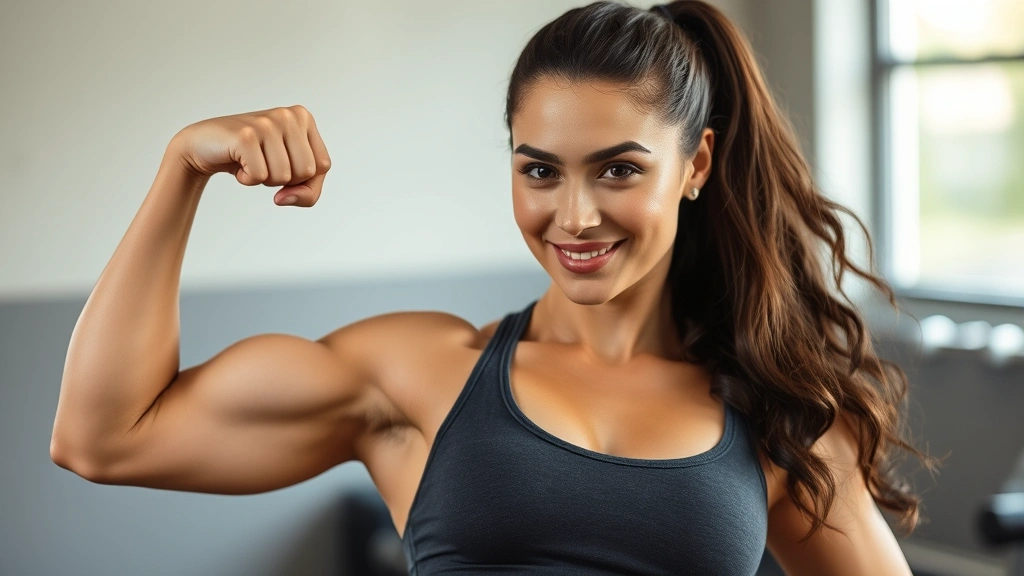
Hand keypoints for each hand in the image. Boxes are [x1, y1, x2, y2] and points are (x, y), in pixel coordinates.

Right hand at [170, 105, 330, 206]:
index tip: (283, 167)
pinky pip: (260, 177)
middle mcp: (288, 115)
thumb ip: (307, 192)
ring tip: (251, 161)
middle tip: (263, 162)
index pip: (324, 166)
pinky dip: (247, 179)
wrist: (203, 146)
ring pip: (284, 177)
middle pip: (306, 172)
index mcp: (303, 118)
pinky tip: (238, 162)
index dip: (304, 180)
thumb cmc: (250, 158)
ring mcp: (266, 123)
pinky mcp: (246, 135)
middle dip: (284, 179)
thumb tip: (287, 198)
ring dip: (264, 179)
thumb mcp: (289, 174)